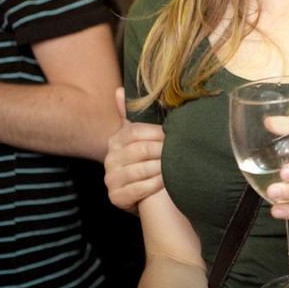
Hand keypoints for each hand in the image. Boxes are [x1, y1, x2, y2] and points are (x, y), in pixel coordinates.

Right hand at [104, 87, 164, 212]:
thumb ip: (130, 115)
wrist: (140, 191)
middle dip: (162, 151)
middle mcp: (109, 159)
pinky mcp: (116, 198)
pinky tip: (167, 183)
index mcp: (115, 141)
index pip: (135, 131)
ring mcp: (111, 179)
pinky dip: (156, 185)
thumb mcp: (137, 137)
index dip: (157, 133)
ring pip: (141, 170)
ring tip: (175, 167)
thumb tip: (119, 90)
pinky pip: (139, 189)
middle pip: (140, 150)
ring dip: (161, 168)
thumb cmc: (144, 158)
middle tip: (179, 152)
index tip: (174, 135)